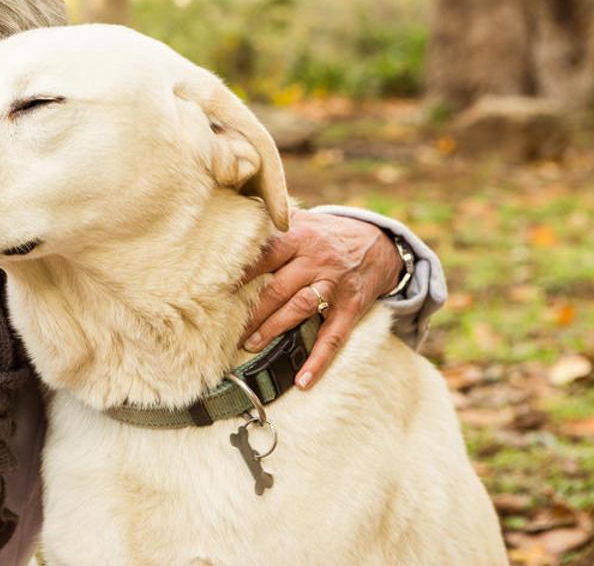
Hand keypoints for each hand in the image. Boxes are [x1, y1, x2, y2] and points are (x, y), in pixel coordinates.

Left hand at [237, 209, 402, 389]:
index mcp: (299, 238)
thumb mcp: (302, 219)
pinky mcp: (350, 308)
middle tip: (224, 328)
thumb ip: (271, 221)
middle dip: (250, 310)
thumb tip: (230, 214)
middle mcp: (315, 261)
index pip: (263, 255)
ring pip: (299, 309)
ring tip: (250, 345)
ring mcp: (334, 286)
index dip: (240, 273)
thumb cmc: (326, 234)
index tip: (214, 288)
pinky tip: (303, 380)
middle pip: (277, 287)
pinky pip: (334, 337)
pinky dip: (319, 360)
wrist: (378, 243)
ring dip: (273, 329)